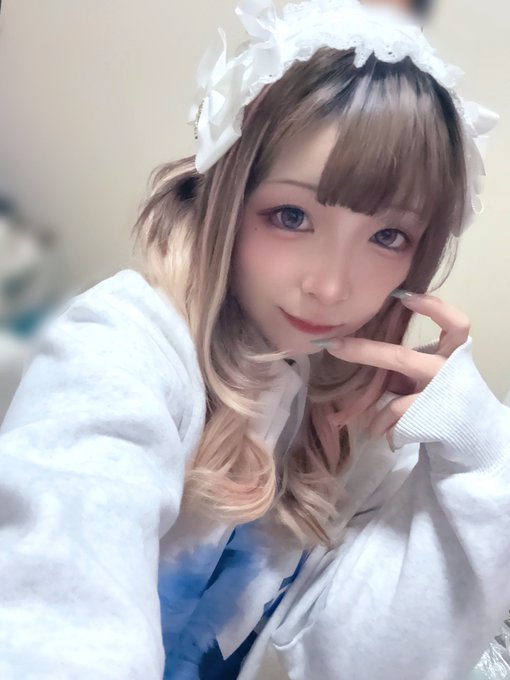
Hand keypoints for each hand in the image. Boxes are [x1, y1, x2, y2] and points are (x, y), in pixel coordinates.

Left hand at [325, 292, 470, 450]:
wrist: (473, 434)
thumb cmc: (444, 394)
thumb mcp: (432, 371)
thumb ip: (408, 358)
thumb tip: (360, 343)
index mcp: (453, 353)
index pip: (456, 325)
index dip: (434, 309)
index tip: (404, 298)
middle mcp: (449, 372)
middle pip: (402, 359)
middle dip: (365, 352)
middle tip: (335, 346)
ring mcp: (439, 397)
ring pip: (397, 400)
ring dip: (376, 412)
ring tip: (364, 424)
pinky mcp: (430, 419)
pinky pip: (394, 420)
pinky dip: (382, 425)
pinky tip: (376, 433)